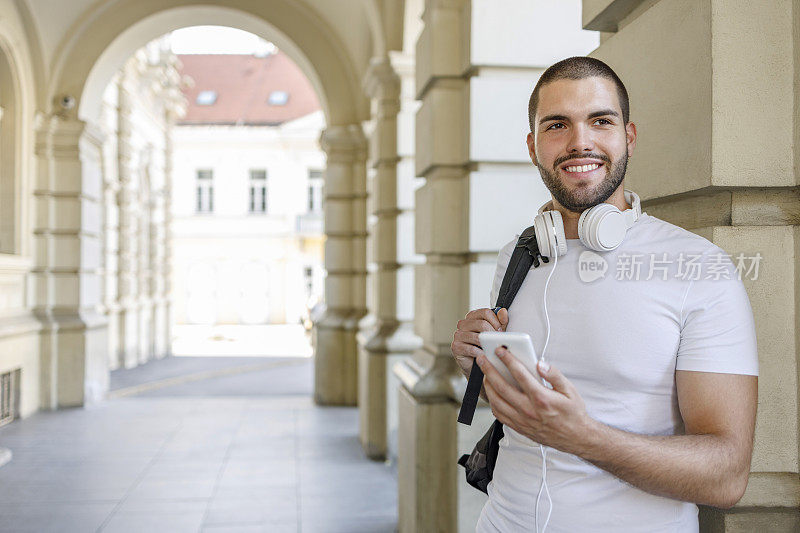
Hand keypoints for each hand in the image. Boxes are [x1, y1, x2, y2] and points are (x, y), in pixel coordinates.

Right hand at [451, 308, 508, 377]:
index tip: (501, 331)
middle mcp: (463, 324)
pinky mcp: (456, 347)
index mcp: (472, 316)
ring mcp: (458, 335)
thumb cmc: (486, 346)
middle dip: (493, 334)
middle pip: (482, 324)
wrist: (477, 364)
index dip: (496, 321)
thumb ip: (500, 321)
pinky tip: (486, 355)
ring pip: (477, 337)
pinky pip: (471, 349)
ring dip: (488, 344)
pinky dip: (481, 353)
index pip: (485, 312)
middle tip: (499, 342)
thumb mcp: (495, 332)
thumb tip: (503, 311)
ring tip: (494, 349)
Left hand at [476, 346, 592, 453]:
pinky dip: (492, 402)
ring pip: (496, 401)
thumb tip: (540, 364)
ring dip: (487, 385)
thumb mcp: (570, 390)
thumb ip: (555, 375)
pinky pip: (499, 414)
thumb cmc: (573, 413)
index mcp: (541, 398)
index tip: (499, 350)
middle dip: (489, 370)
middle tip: (482, 358)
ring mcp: (522, 420)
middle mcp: (529, 410)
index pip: (519, 374)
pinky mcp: (519, 427)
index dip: (507, 359)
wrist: (576, 438)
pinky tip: (492, 393)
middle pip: (501, 387)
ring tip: (484, 374)